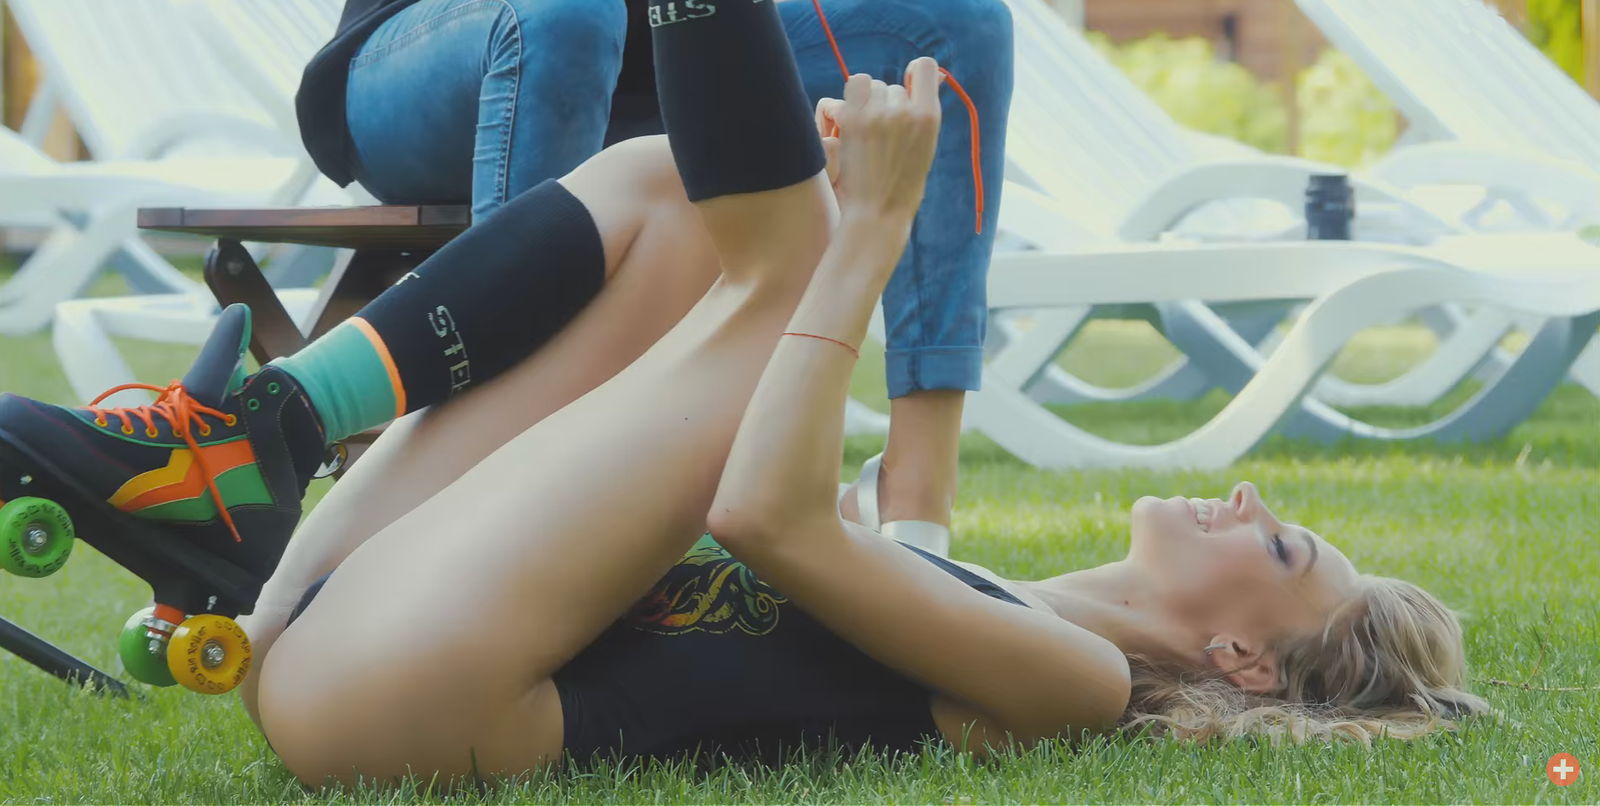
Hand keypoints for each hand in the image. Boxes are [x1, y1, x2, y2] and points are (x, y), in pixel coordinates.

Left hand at [815, 57, 943, 224]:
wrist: (877, 213)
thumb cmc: (904, 184)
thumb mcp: (927, 145)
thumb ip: (927, 110)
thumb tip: (938, 76)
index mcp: (929, 117)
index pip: (926, 67)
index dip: (916, 73)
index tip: (909, 87)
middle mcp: (904, 111)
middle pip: (893, 86)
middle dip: (889, 103)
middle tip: (884, 135)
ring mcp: (877, 114)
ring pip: (872, 86)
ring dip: (869, 102)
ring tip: (868, 132)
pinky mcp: (852, 120)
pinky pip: (853, 86)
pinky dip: (853, 97)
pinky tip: (852, 119)